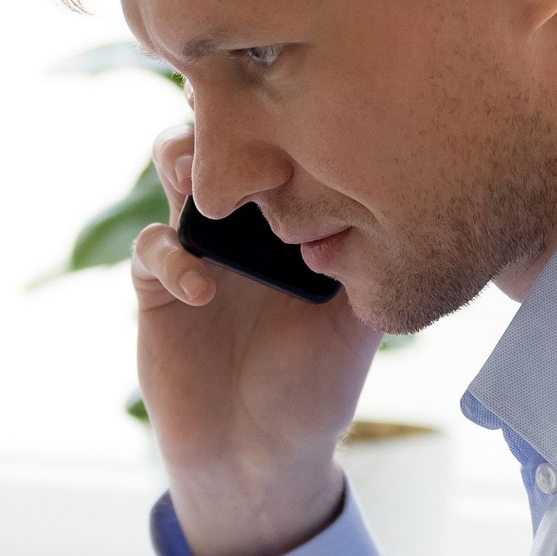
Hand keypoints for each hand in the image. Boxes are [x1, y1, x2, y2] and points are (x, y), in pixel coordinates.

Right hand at [132, 123, 377, 555]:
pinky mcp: (159, 288)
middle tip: (242, 119)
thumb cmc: (315, 386)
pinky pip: (153, 249)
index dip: (288, 107)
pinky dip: (172, 258)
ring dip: (181, 156)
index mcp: (294, 213)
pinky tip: (203, 291)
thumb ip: (371, 264)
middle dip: (226, 110)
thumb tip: (404, 206)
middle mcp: (245, 217)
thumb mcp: (361, 323)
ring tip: (202, 182)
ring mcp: (198, 245)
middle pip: (224, 128)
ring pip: (172, 164)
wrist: (262, 455)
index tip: (307, 100)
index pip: (285, 137)